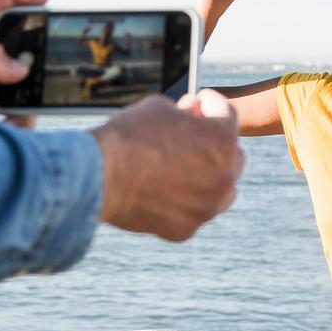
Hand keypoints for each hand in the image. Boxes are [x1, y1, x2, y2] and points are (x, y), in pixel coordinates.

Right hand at [92, 90, 243, 240]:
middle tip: (194, 133)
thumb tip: (190, 114)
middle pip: (231, 156)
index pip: (226, 114)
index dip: (209, 103)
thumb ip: (184, 112)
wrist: (99, 175)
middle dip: (215, 142)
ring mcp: (206, 207)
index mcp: (223, 141)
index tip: (198, 101)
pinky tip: (165, 190)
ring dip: (209, 177)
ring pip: (220, 190)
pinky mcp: (186, 229)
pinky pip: (193, 212)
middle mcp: (224, 177)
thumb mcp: (160, 107)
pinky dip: (184, 202)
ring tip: (186, 166)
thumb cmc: (129, 135)